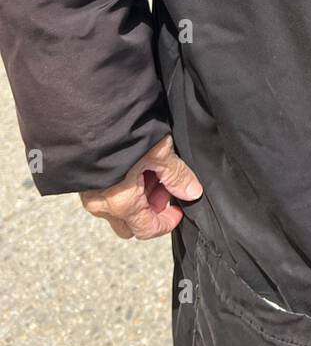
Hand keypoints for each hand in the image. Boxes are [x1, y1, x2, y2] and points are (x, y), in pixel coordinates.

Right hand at [79, 134, 203, 239]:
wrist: (90, 115)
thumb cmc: (124, 133)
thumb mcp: (159, 152)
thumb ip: (176, 175)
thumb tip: (192, 192)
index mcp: (121, 203)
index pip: (146, 229)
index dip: (166, 222)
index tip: (177, 210)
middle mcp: (101, 205)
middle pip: (130, 224)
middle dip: (151, 210)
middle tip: (164, 187)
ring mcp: (89, 194)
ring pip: (119, 209)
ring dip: (139, 197)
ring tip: (151, 170)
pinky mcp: (84, 181)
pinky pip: (106, 195)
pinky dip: (124, 187)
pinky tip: (135, 167)